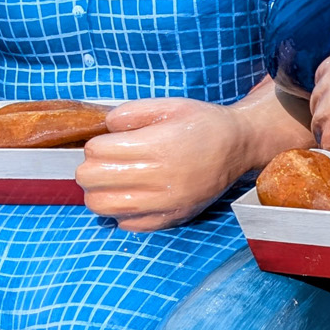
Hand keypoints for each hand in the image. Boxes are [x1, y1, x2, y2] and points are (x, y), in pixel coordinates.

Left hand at [77, 98, 255, 231]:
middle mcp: (159, 179)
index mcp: (156, 147)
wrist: (238, 147)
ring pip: (102, 206)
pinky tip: (133, 196)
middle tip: (107, 160)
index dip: (97, 143)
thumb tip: (104, 128)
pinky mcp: (170, 218)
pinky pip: (127, 224)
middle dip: (92, 166)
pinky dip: (121, 211)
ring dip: (100, 191)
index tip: (110, 141)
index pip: (96, 151)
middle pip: (91, 180)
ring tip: (114, 180)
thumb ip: (130, 112)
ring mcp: (164, 203)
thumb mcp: (168, 105)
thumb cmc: (202, 124)